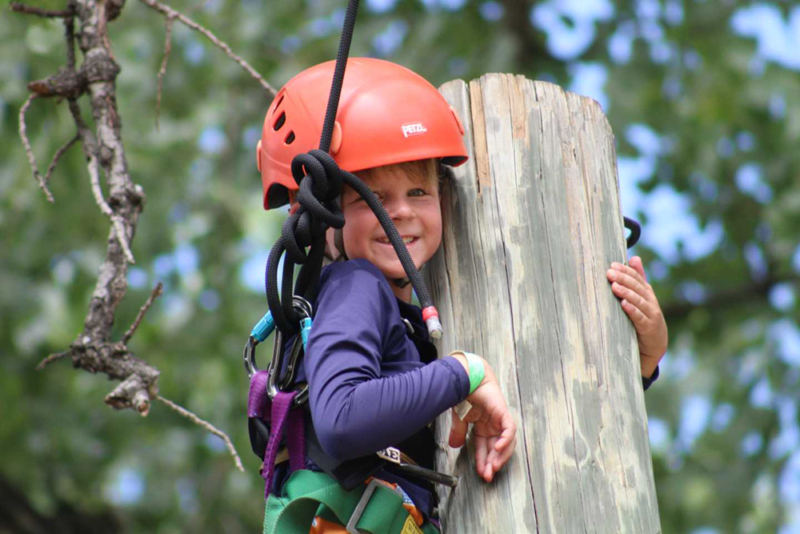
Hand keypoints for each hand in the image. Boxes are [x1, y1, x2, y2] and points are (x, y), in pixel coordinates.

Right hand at [448, 355, 515, 481]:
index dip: (482, 461)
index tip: (481, 473)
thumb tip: (454, 446)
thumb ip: (458, 432)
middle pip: (496, 449)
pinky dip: (505, 440)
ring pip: (506, 443)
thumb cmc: (464, 393)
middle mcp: (492, 425)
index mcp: (482, 426)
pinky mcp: (503, 413)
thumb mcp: (458, 418)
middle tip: (488, 475)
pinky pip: (509, 430)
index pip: (484, 448)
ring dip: (500, 456)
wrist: (466, 377)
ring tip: (492, 467)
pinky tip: (498, 449)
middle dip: (492, 463)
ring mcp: (499, 419)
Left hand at [606, 256, 667, 377]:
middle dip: (623, 279)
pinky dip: (632, 311)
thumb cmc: (644, 317)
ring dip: (626, 293)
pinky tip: (624, 305)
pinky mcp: (648, 328)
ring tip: (614, 286)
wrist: (654, 343)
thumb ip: (638, 278)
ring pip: (638, 301)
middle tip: (609, 273)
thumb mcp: (642, 296)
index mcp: (647, 292)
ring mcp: (651, 314)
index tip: (612, 265)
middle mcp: (650, 301)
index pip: (637, 278)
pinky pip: (640, 318)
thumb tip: (634, 257)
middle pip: (637, 287)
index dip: (625, 271)